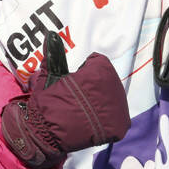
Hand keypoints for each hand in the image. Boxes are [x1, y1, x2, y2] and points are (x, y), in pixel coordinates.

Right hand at [0, 33, 130, 168]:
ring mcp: (119, 107)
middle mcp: (114, 87)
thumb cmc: (47, 103)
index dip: (85, 70)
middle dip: (95, 86)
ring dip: (102, 100)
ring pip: (113, 97)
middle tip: (78, 97)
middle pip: (107, 80)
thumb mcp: (47, 76)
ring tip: (84, 109)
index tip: (74, 81)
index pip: (99, 62)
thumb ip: (54, 55)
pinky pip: (117, 116)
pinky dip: (107, 118)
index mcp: (99, 72)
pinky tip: (93, 120)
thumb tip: (51, 34)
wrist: (48, 134)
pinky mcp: (121, 125)